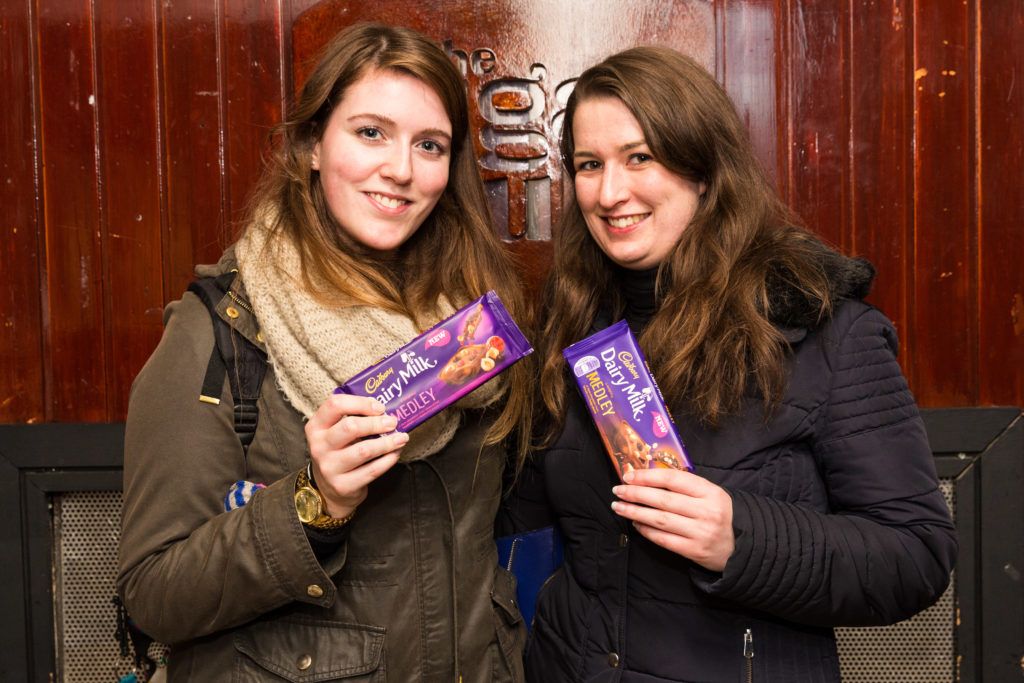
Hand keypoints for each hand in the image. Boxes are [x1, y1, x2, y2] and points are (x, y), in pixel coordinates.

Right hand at [304, 394, 407, 517]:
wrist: (328, 488)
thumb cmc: (337, 452)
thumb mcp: (334, 432)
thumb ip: (353, 418)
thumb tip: (386, 412)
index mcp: (315, 427)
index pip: (335, 405)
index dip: (361, 403)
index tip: (380, 407)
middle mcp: (319, 446)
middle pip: (351, 427)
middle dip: (376, 423)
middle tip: (393, 423)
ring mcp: (329, 468)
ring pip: (364, 450)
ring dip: (387, 442)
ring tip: (401, 438)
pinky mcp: (343, 486)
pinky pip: (372, 470)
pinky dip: (388, 460)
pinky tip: (395, 453)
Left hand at [611, 468, 734, 571]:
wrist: (744, 546)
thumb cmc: (722, 515)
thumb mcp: (711, 494)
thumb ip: (686, 486)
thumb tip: (649, 477)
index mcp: (710, 492)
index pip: (673, 479)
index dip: (648, 476)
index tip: (629, 475)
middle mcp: (705, 511)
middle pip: (663, 499)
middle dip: (636, 494)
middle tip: (617, 490)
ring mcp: (700, 533)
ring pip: (660, 520)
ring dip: (635, 512)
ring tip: (619, 507)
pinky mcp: (694, 551)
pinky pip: (664, 540)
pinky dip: (647, 531)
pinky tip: (636, 524)